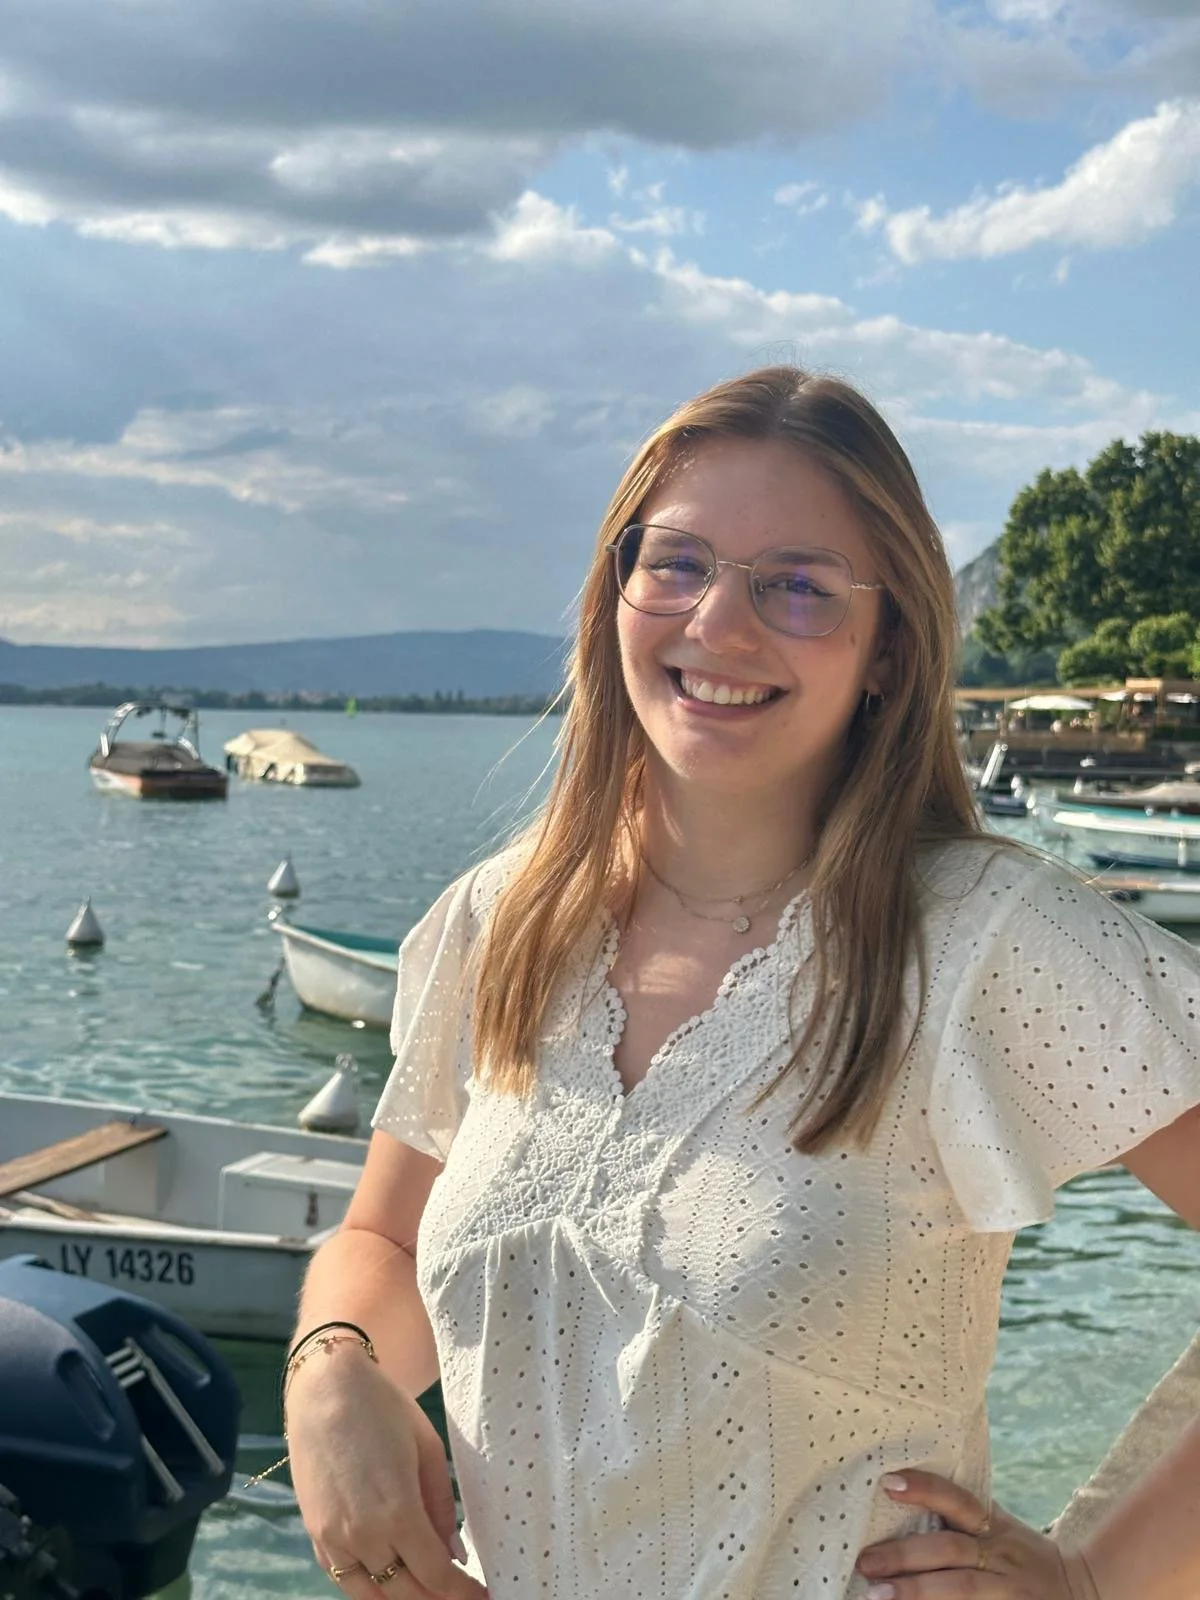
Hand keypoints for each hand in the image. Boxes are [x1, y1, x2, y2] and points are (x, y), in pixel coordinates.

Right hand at [285, 1345, 486, 1598]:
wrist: (325, 1386)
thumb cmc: (384, 1408)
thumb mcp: (427, 1448)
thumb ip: (441, 1506)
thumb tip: (455, 1554)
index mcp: (397, 1513)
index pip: (436, 1575)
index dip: (461, 1592)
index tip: (481, 1596)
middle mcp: (362, 1535)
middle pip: (405, 1591)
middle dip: (436, 1597)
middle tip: (457, 1591)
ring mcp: (332, 1537)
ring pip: (370, 1594)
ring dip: (400, 1596)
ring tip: (425, 1589)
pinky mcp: (314, 1532)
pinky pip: (342, 1576)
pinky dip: (367, 1585)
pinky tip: (387, 1576)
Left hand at [855, 1470, 1099, 1598]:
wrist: (1086, 1591)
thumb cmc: (1022, 1558)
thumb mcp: (1000, 1528)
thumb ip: (962, 1515)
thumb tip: (896, 1489)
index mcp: (993, 1527)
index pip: (958, 1500)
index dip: (926, 1489)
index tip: (888, 1482)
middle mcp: (1002, 1556)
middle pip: (951, 1551)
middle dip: (905, 1556)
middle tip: (864, 1562)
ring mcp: (1009, 1591)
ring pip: (962, 1589)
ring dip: (918, 1592)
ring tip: (876, 1596)